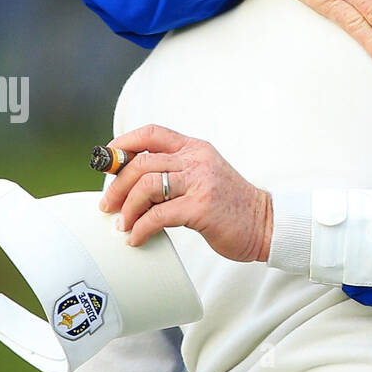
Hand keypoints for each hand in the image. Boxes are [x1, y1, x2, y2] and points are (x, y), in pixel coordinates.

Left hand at [98, 124, 272, 261]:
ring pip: (146, 186)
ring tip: (124, 224)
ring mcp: (200, 182)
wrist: (265, 224)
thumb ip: (175, 172)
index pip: (151, 133)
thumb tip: (132, 184)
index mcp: (195, 148)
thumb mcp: (204, 176)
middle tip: (108, 205)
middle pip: (141, 163)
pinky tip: (137, 237)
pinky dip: (141, 228)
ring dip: (127, 208)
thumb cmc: (231, 205)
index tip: (106, 162)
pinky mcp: (201, 208)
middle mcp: (197, 160)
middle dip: (116, 185)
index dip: (123, 144)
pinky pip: (158, 215)